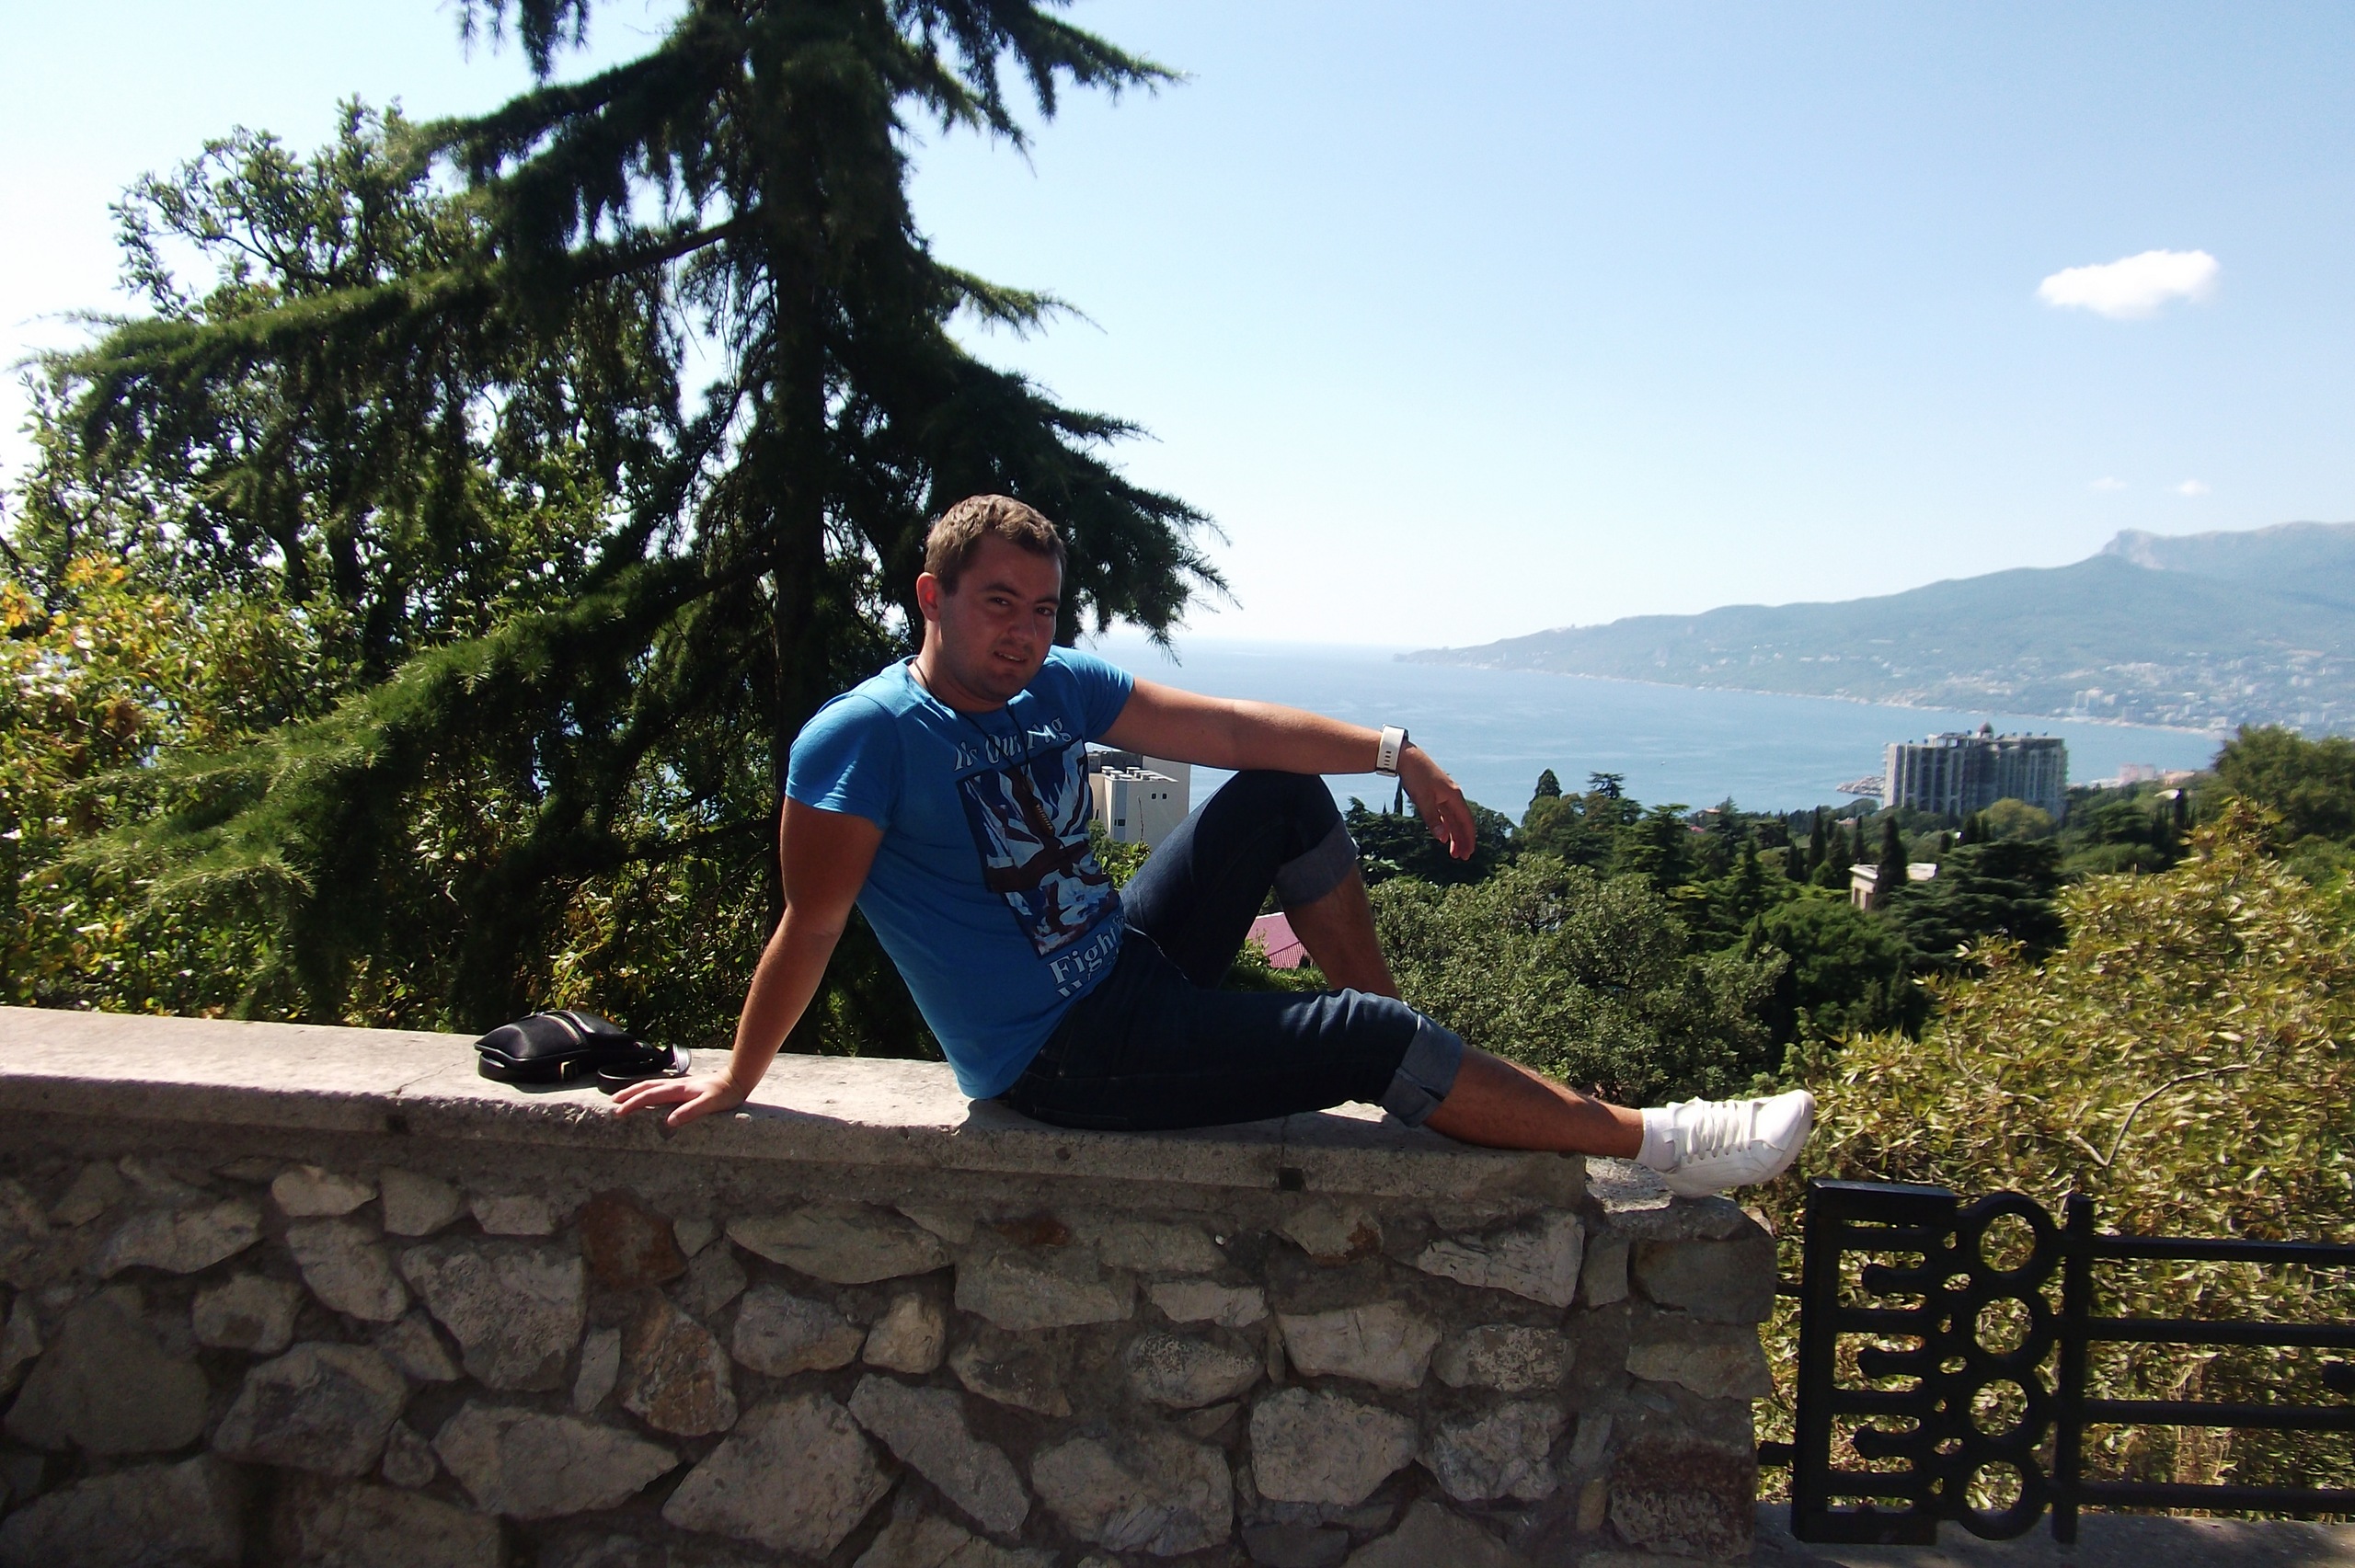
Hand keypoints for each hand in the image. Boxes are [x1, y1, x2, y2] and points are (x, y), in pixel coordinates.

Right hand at [611, 1072, 748, 1127]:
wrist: (737, 1079)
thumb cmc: (725, 1094)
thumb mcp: (710, 1104)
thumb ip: (690, 1112)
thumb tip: (669, 1122)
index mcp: (678, 1090)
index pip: (650, 1095)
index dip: (633, 1103)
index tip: (619, 1112)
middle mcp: (676, 1084)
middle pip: (646, 1086)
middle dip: (628, 1093)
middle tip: (613, 1101)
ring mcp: (680, 1084)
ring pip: (652, 1084)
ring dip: (636, 1089)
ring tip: (623, 1095)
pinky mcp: (684, 1086)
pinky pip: (660, 1086)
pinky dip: (648, 1089)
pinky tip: (648, 1093)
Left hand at [1401, 747, 1475, 859]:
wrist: (1406, 758)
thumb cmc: (1416, 776)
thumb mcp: (1423, 799)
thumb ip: (1432, 819)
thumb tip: (1442, 838)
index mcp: (1454, 796)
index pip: (1466, 821)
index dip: (1469, 837)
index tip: (1469, 853)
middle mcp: (1453, 796)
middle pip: (1461, 822)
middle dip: (1463, 841)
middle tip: (1462, 858)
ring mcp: (1445, 796)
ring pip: (1453, 820)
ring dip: (1454, 836)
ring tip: (1453, 853)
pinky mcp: (1436, 795)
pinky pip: (1445, 815)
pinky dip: (1446, 827)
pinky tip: (1444, 837)